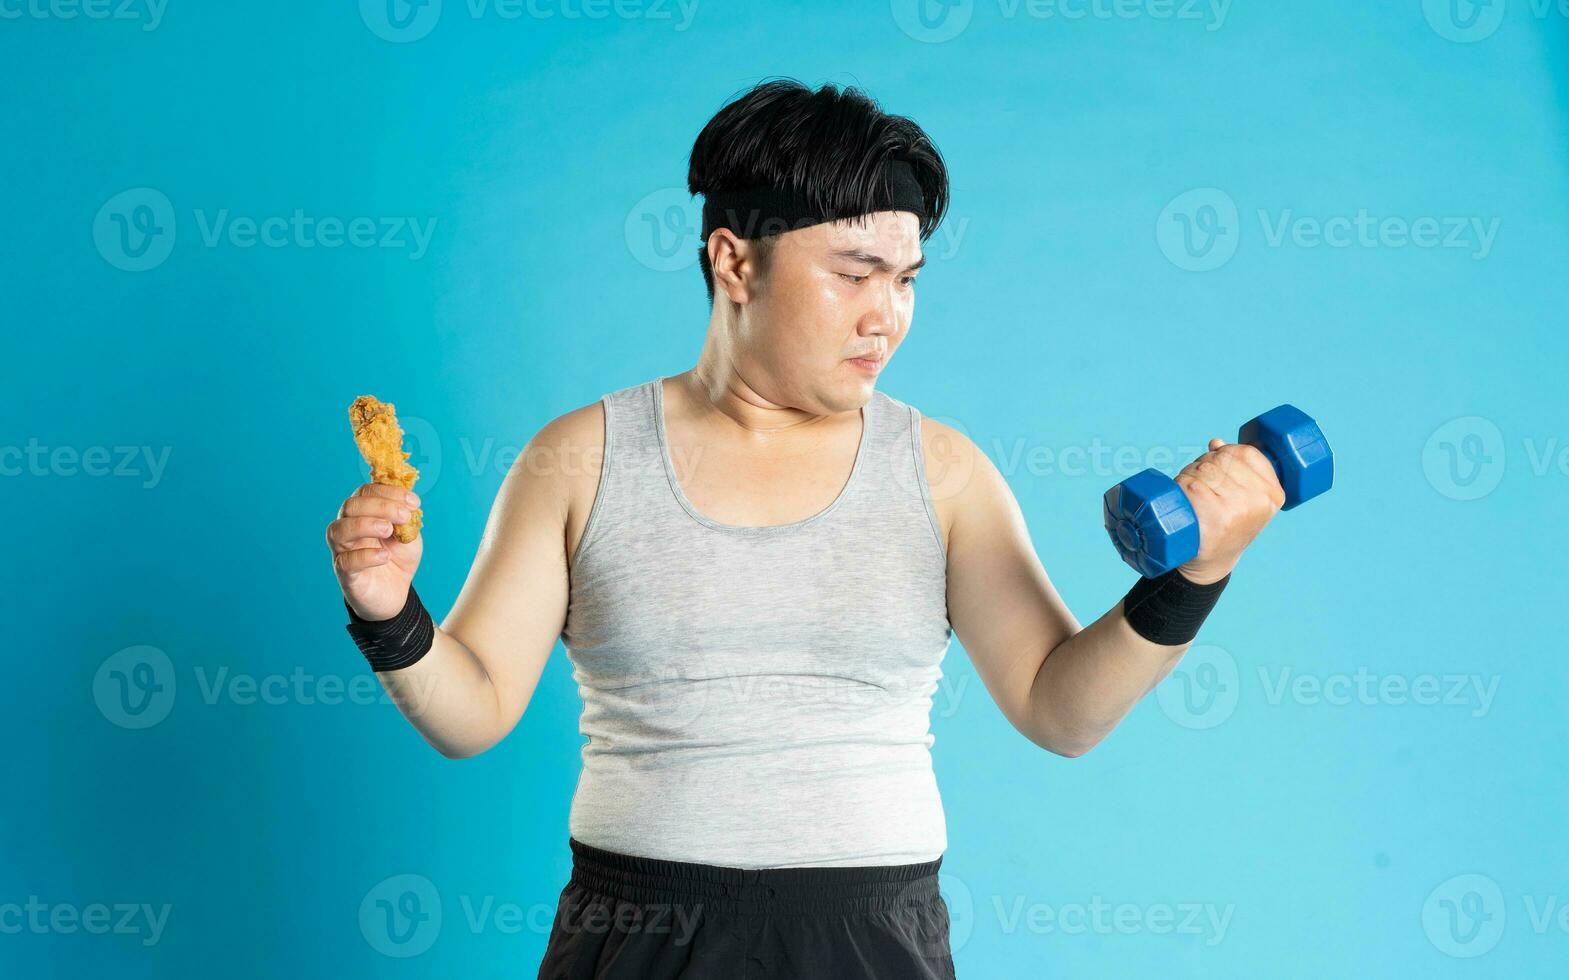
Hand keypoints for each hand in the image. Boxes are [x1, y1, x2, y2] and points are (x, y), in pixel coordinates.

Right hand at [326, 483, 423, 619]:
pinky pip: (346, 561)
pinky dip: (366, 556)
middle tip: (404, 516)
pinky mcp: (345, 574)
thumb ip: (407, 520)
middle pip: (351, 506)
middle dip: (380, 506)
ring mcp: (343, 551)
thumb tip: (408, 504)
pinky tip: (385, 556)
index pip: (366, 492)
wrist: (396, 593)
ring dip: (365, 525)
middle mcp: (348, 528)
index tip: (413, 501)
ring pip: (339, 530)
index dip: (389, 492)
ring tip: (388, 530)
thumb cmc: (398, 559)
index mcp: (363, 514)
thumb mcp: (409, 535)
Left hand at [1173, 438, 1285, 584]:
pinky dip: (1180, 485)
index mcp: (1273, 494)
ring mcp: (1236, 511)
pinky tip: (1183, 496)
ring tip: (1191, 493)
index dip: (1224, 453)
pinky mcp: (1212, 520)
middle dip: (1203, 464)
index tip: (1218, 468)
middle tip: (1199, 484)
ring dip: (1189, 473)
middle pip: (1220, 459)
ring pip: (1203, 469)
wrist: (1210, 562)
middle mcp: (1258, 501)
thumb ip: (1239, 467)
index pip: (1246, 452)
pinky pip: (1191, 484)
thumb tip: (1216, 443)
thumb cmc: (1225, 523)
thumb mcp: (1245, 497)